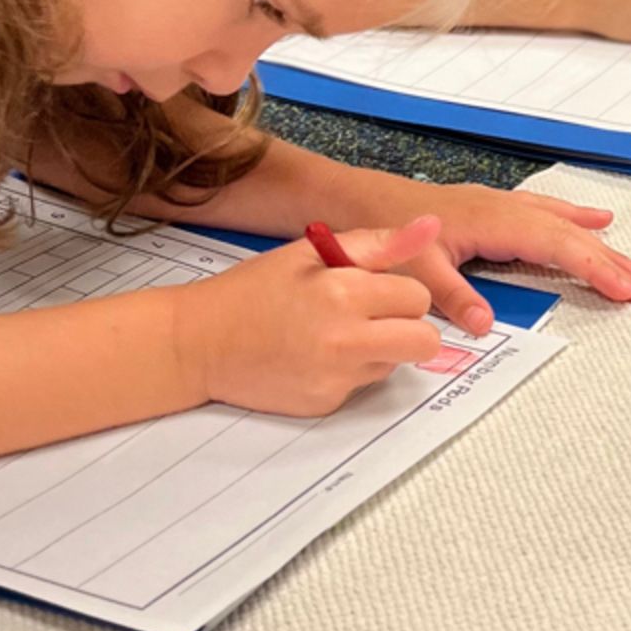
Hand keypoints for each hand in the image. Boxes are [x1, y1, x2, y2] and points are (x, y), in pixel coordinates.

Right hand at [172, 214, 443, 414]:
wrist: (197, 343)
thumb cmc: (253, 290)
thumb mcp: (310, 252)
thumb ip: (376, 243)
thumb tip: (432, 226)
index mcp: (344, 293)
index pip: (418, 297)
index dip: (400, 292)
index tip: (376, 290)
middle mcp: (345, 340)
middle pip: (425, 342)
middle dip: (410, 328)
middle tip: (376, 319)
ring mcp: (336, 378)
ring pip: (395, 365)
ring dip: (378, 350)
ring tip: (333, 334)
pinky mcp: (325, 404)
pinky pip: (361, 387)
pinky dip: (348, 373)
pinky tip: (313, 358)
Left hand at [384, 182, 630, 325]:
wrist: (359, 200)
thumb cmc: (383, 231)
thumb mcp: (414, 271)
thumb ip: (453, 297)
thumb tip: (487, 326)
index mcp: (493, 223)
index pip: (557, 246)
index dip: (595, 268)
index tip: (626, 289)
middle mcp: (504, 210)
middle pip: (568, 235)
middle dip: (608, 261)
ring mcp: (501, 206)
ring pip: (561, 224)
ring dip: (597, 244)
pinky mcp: (493, 209)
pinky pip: (546, 213)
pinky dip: (574, 219)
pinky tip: (592, 220)